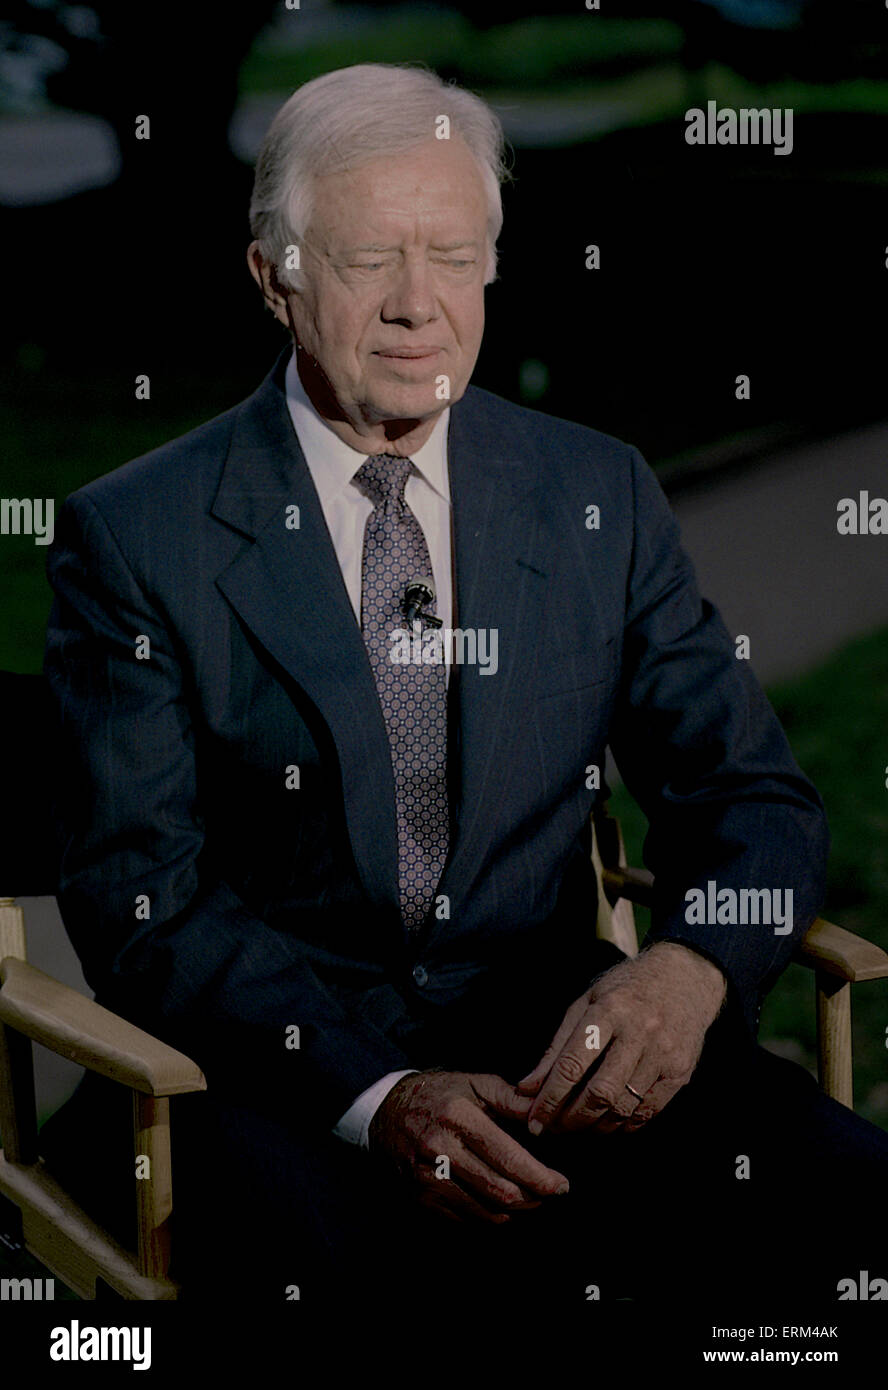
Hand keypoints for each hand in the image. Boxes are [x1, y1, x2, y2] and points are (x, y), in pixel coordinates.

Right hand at [368, 1069, 569, 1223]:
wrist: (385, 1111)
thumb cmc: (439, 1094)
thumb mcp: (474, 1083)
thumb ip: (512, 1099)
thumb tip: (546, 1114)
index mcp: (458, 1117)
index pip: (508, 1158)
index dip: (541, 1177)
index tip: (561, 1184)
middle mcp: (440, 1150)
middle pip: (500, 1191)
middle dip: (534, 1198)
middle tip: (551, 1193)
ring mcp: (427, 1178)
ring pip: (485, 1211)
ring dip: (515, 1211)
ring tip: (530, 1198)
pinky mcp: (420, 1197)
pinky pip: (465, 1219)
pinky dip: (489, 1217)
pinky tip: (501, 1204)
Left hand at [516, 942, 726, 1135]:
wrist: (684, 976)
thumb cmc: (625, 989)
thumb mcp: (586, 1002)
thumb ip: (557, 1047)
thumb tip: (528, 1087)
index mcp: (609, 1011)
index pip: (573, 1064)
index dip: (549, 1098)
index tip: (533, 1119)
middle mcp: (639, 1033)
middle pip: (600, 1093)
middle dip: (570, 1118)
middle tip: (552, 1127)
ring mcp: (664, 1054)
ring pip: (623, 1108)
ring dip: (594, 1125)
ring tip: (576, 1124)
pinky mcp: (681, 1072)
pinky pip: (648, 1112)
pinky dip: (623, 1124)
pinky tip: (607, 1121)